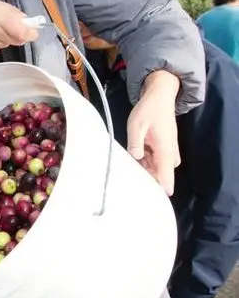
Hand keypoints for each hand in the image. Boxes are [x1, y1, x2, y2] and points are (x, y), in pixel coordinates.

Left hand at [127, 70, 180, 194]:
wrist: (160, 97)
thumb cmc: (148, 110)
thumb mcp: (136, 125)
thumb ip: (135, 143)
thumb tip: (135, 158)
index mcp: (165, 151)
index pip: (166, 178)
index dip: (159, 190)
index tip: (150, 200)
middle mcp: (169, 154)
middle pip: (159, 175)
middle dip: (145, 178)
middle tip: (127, 179)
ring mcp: (167, 152)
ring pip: (155, 168)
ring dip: (143, 168)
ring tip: (128, 164)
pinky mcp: (162, 149)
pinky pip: (154, 161)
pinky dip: (144, 161)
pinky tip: (134, 155)